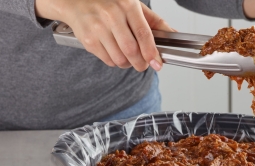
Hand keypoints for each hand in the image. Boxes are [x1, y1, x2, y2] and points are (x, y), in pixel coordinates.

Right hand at [35, 0, 173, 71]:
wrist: (75, 1)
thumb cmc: (108, 3)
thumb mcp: (134, 6)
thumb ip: (155, 22)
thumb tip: (174, 35)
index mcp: (127, 4)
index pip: (143, 33)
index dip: (151, 52)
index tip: (157, 63)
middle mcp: (111, 14)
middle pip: (131, 50)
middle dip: (140, 63)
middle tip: (142, 65)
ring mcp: (97, 27)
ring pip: (119, 58)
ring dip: (127, 64)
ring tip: (127, 56)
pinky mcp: (88, 39)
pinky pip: (107, 60)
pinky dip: (114, 61)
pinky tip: (114, 51)